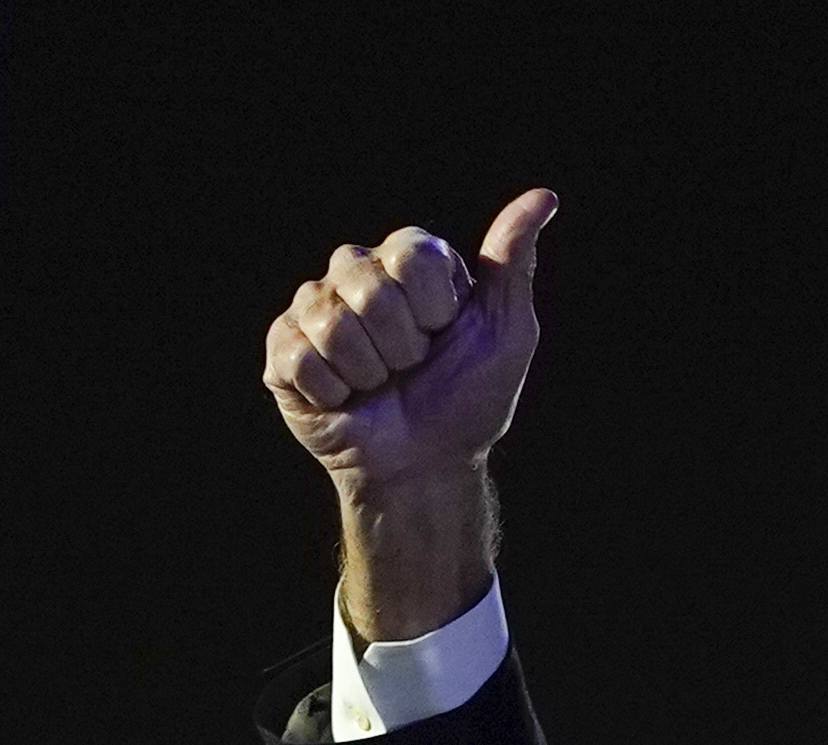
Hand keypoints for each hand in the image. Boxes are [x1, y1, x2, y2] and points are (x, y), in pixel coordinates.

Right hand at [263, 188, 555, 494]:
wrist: (427, 464)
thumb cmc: (469, 399)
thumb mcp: (506, 333)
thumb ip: (512, 261)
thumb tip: (544, 197)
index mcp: (408, 261)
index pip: (411, 254)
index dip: (434, 308)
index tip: (445, 333)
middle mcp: (357, 273)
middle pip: (367, 284)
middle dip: (403, 344)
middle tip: (412, 367)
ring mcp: (315, 308)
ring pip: (332, 323)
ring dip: (369, 372)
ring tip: (380, 384)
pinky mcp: (283, 348)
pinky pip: (299, 356)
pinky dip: (333, 391)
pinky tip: (346, 398)